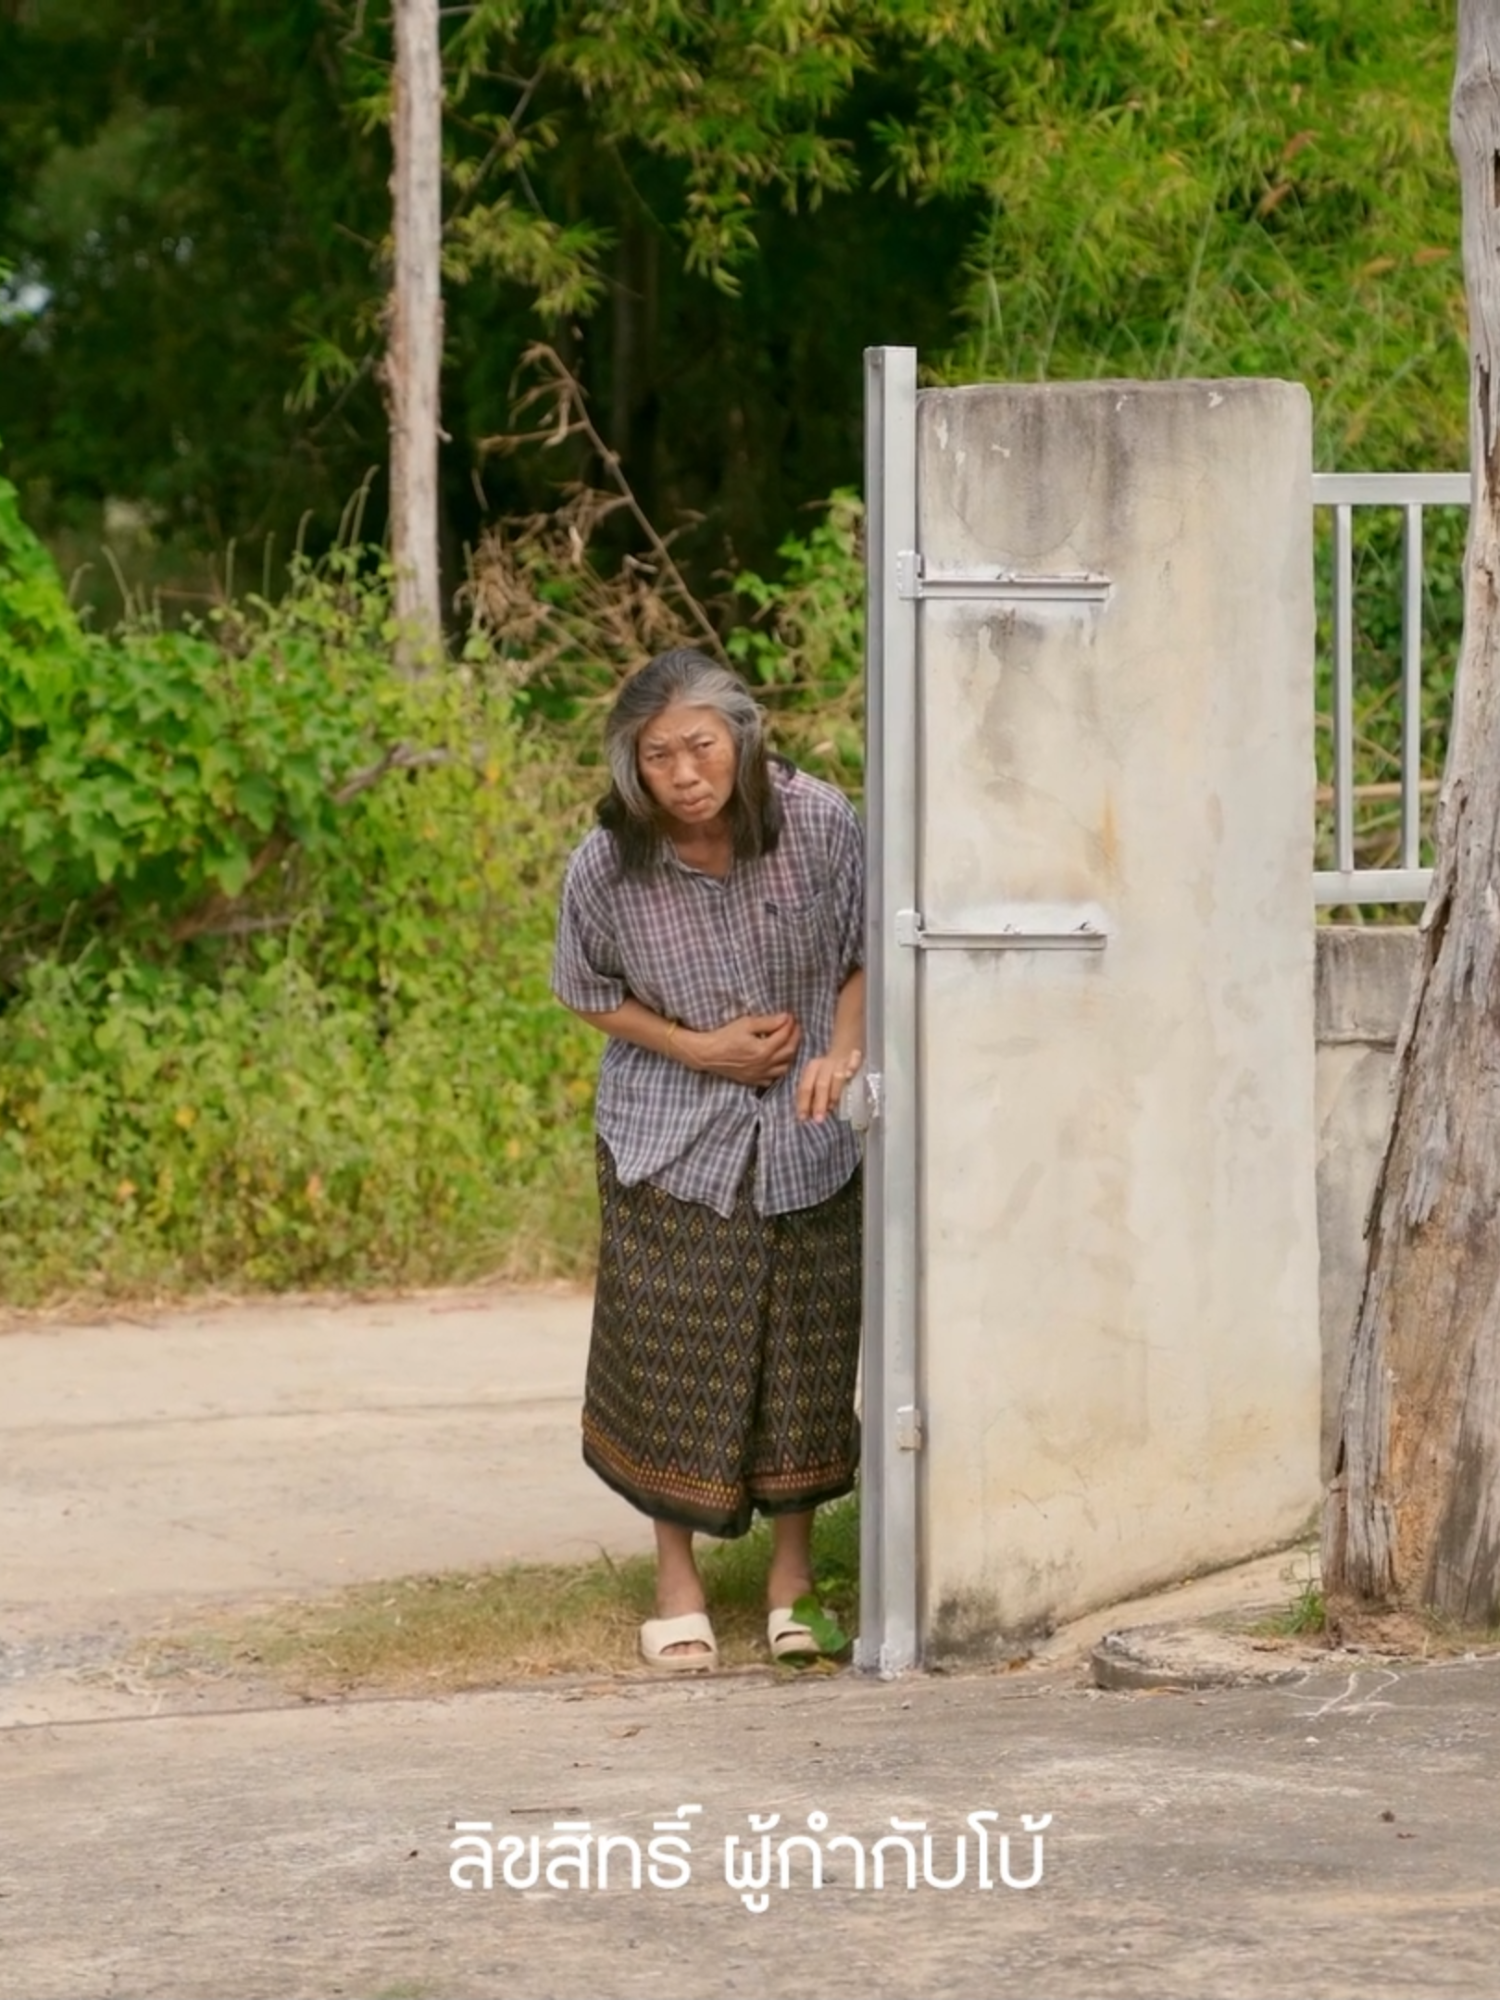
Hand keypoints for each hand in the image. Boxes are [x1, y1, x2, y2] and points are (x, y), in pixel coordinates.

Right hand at [686, 1012, 801, 1087]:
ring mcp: (759, 1074)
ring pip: (785, 1067)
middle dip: (795, 1037)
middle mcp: (765, 1064)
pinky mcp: (753, 1080)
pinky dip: (778, 1070)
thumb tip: (785, 1018)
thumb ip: (767, 1022)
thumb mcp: (746, 1024)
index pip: (785, 1036)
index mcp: (764, 1050)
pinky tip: (776, 1061)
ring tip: (788, 1043)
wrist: (708, 1054)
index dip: (790, 1025)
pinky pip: (772, 1078)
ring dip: (790, 1054)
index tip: (791, 1017)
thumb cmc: (724, 1037)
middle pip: (789, 1051)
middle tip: (794, 1027)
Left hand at [796, 1046, 862, 1123]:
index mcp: (812, 1070)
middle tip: (819, 1119)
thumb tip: (810, 1116)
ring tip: (833, 1107)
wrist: (846, 1045)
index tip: (803, 1118)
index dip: (803, 1103)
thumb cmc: (829, 1070)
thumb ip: (814, 1096)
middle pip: (820, 1084)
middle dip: (819, 1102)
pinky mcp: (855, 1058)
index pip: (805, 1088)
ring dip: (834, 1092)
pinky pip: (853, 1063)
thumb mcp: (818, 1079)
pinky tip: (849, 1074)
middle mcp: (824, 1065)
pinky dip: (851, 1067)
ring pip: (836, 1076)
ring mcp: (840, 1062)